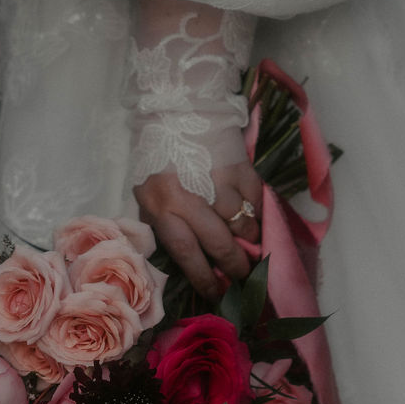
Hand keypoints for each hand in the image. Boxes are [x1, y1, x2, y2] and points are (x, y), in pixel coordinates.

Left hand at [134, 155, 263, 301]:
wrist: (178, 110)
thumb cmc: (158, 159)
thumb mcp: (147, 196)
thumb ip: (161, 226)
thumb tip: (185, 262)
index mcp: (162, 206)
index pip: (186, 252)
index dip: (204, 277)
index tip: (217, 293)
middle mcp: (191, 195)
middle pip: (221, 243)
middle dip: (235, 267)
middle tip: (244, 277)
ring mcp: (219, 181)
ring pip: (244, 225)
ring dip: (250, 240)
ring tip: (250, 244)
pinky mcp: (242, 167)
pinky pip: (257, 203)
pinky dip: (258, 214)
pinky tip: (253, 216)